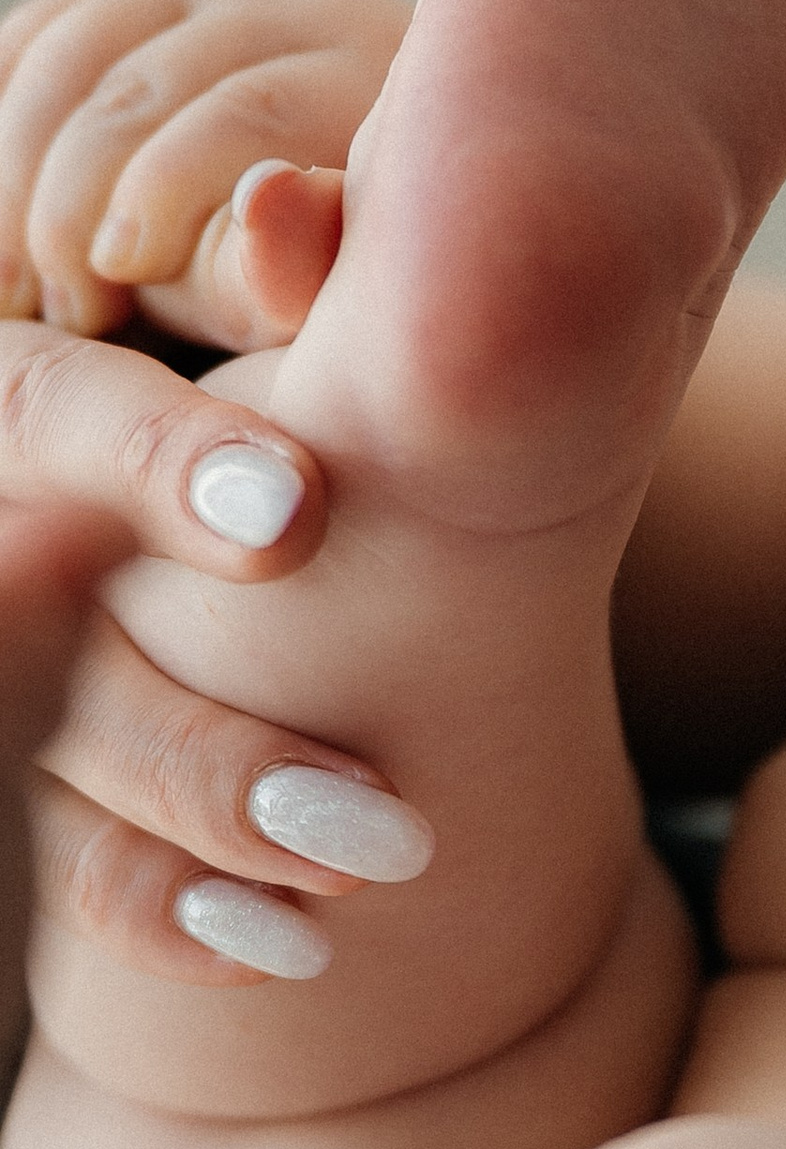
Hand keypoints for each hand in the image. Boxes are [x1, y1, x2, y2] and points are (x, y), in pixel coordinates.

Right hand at [0, 0, 405, 344]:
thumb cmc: (313, 263)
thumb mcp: (310, 288)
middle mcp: (285, 3)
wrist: (306, 201)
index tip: (117, 273)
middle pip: (144, 83)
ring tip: (17, 284)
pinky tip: (8, 210)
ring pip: (68, 51)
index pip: (248, 109)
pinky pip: (30, 37)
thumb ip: (285, 264)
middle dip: (74, 202)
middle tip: (66, 309)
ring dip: (15, 170)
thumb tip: (264, 200)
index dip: (163, 188)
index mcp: (362, 70)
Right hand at [0, 282, 390, 982]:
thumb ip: (269, 285)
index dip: (162, 459)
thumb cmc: (214, 380)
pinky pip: (53, 863)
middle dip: (206, 745)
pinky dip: (157, 909)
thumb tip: (291, 203)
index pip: (46, 413)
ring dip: (203, 839)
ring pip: (55, 771)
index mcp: (18, 394)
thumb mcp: (204, 321)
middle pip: (50, 647)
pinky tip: (280, 946)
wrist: (128, 517)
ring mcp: (3, 668)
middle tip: (384, 818)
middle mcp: (1, 531)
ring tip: (368, 876)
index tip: (294, 511)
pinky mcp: (17, 771)